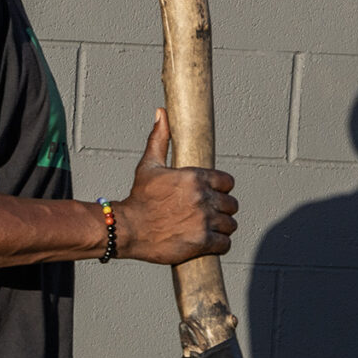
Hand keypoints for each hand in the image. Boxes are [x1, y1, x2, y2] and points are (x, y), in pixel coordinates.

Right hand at [115, 109, 236, 264]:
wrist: (126, 229)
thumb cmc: (138, 198)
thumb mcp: (148, 166)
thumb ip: (159, 139)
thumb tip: (161, 113)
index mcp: (195, 177)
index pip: (227, 182)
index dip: (221, 188)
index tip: (212, 194)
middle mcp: (202, 198)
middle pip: (231, 204)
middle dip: (222, 208)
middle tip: (209, 213)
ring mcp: (204, 221)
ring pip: (230, 224)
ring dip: (222, 227)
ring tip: (208, 228)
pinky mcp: (202, 242)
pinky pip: (225, 243)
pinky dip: (219, 244)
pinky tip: (208, 242)